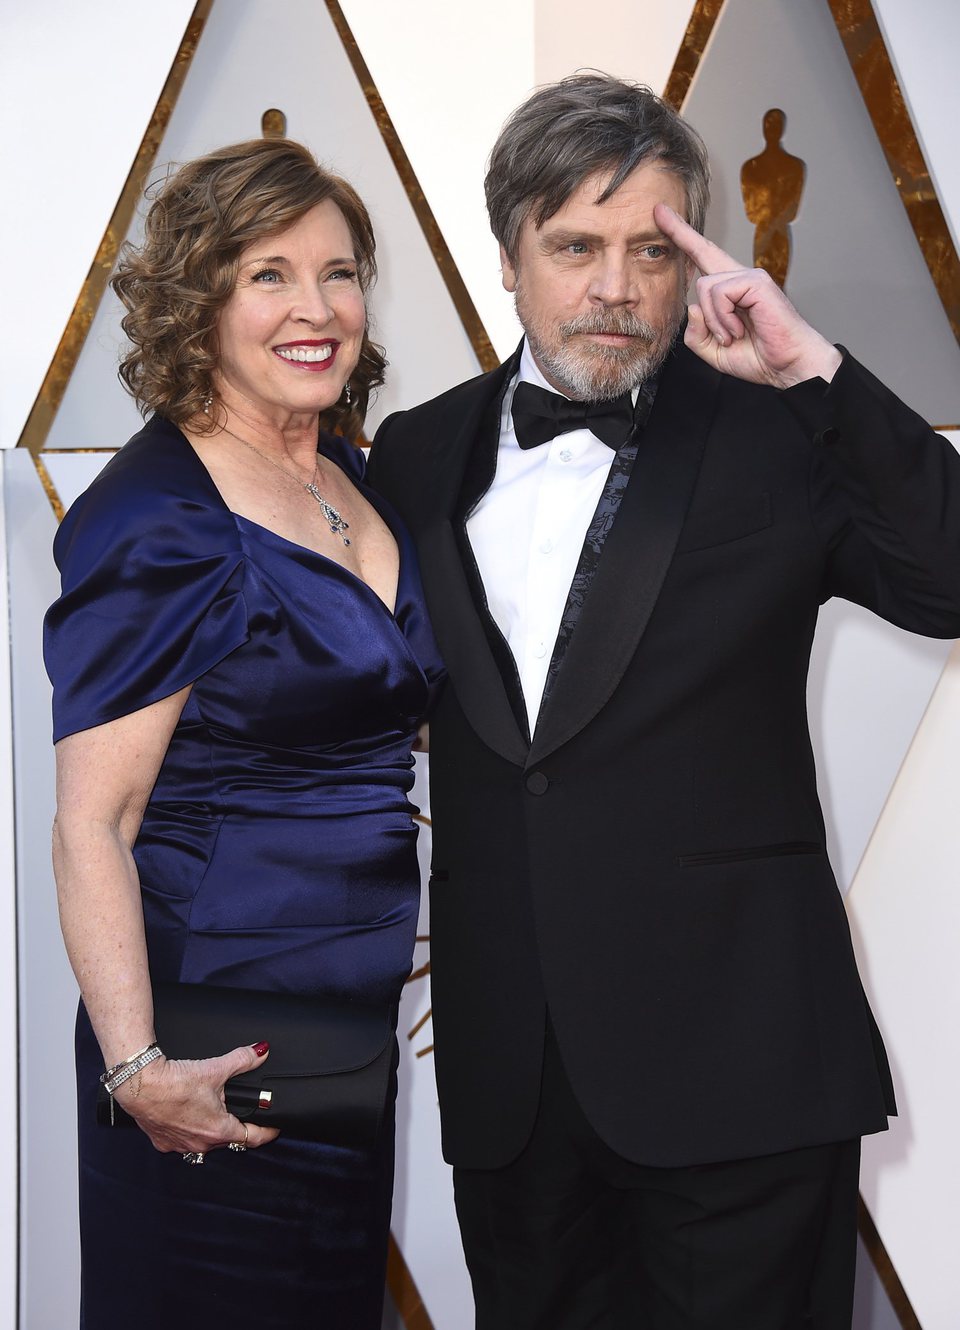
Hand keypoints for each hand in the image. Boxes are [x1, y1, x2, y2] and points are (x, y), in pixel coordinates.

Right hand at [113, 1041, 279, 1152]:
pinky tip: (187, 1114)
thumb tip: (260, 1052)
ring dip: (211, 1128)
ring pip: (204, 1141)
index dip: (266, 1132)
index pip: (252, 1138)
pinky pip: (182, 1140)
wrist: (139, 1085)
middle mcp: (199, 1144)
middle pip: (228, 1139)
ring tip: (212, 1109)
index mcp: (218, 1130)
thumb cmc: (173, 1082)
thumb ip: (243, 1060)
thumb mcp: (216, 1067)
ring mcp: (180, 1145)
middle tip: (240, 1109)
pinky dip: (189, 1128)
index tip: (274, 1128)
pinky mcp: (162, 1142)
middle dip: (236, 1125)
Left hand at [654, 204, 841, 387]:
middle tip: (658, 211)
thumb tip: (692, 306)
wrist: (789, 365)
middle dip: (679, 231)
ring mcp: (750, 277)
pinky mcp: (757, 282)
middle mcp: (739, 278)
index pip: (703, 260)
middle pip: (703, 250)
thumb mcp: (715, 351)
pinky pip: (720, 294)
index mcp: (729, 292)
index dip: (684, 239)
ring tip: (732, 336)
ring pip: (705, 287)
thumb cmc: (759, 357)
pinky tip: (738, 331)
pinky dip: (723, 318)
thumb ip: (697, 334)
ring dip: (714, 320)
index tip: (663, 217)